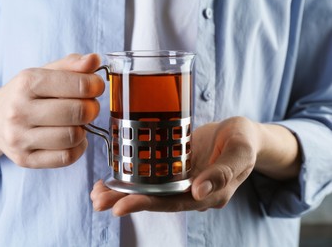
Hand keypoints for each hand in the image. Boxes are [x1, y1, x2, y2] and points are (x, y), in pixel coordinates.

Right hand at [0, 53, 103, 167]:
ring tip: (78, 122)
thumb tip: (94, 60)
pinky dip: (78, 148)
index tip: (96, 87)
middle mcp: (18, 111)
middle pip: (78, 112)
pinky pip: (66, 157)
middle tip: (90, 106)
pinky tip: (73, 138)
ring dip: (84, 129)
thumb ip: (72, 65)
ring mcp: (19, 138)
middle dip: (92, 108)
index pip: (77, 85)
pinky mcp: (25, 159)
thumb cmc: (27, 94)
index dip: (95, 86)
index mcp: (26, 83)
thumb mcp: (45, 72)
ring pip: (73, 137)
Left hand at [90, 116, 299, 215]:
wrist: (242, 135)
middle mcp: (191, 192)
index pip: (174, 202)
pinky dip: (130, 177)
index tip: (121, 205)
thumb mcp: (241, 150)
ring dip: (122, 192)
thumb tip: (199, 193)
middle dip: (125, 201)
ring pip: (149, 189)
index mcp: (209, 193)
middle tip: (98, 201)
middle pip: (156, 200)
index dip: (147, 204)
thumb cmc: (244, 140)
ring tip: (96, 192)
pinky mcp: (174, 168)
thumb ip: (223, 171)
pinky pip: (151, 176)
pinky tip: (110, 177)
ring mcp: (182, 181)